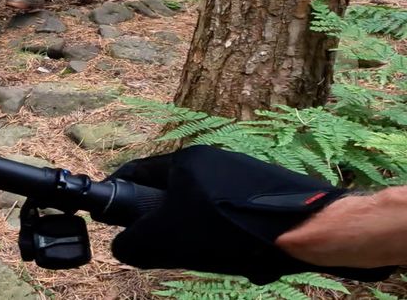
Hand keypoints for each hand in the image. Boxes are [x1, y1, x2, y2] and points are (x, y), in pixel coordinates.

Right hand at [108, 145, 394, 283]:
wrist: (309, 230)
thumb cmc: (231, 228)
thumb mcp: (169, 239)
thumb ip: (134, 242)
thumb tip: (123, 247)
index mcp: (186, 161)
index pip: (137, 172)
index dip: (119, 195)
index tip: (111, 217)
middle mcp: (213, 161)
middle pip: (172, 195)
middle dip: (168, 226)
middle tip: (168, 249)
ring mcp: (242, 176)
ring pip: (204, 211)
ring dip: (201, 238)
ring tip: (213, 259)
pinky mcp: (265, 195)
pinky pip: (233, 219)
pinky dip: (231, 241)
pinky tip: (243, 260)